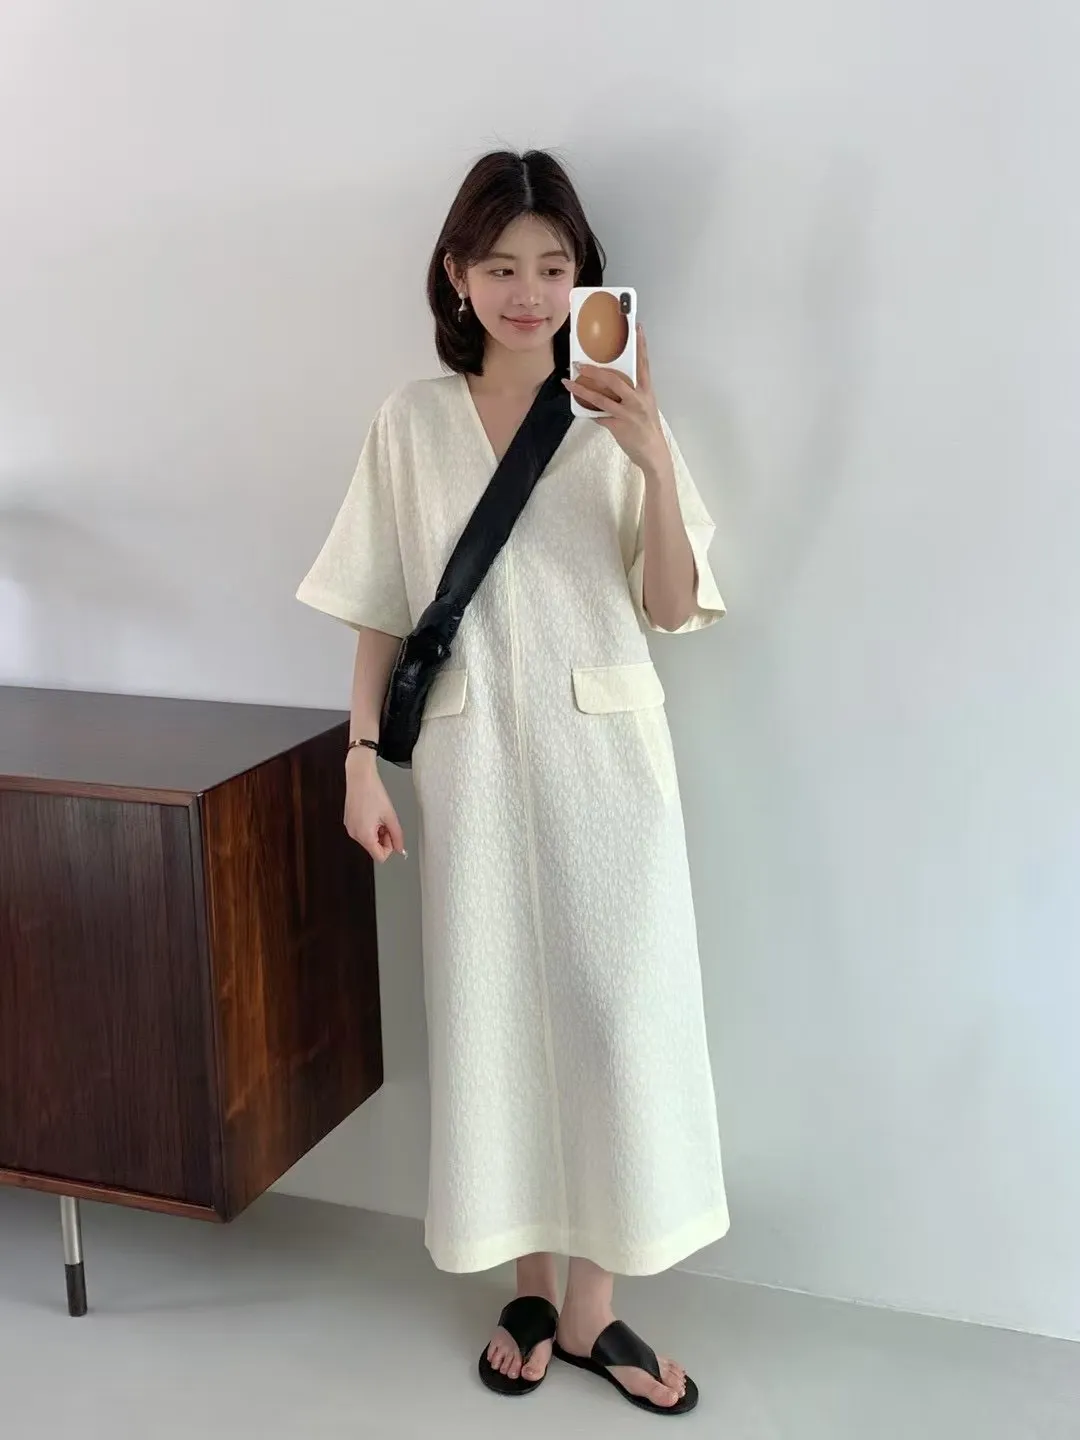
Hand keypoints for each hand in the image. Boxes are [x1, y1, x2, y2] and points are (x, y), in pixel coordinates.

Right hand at [344, 751, 406, 862]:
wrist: (360, 777)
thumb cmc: (373, 793)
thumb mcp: (390, 816)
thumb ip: (397, 835)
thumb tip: (400, 849)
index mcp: (364, 835)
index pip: (380, 857)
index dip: (390, 847)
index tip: (392, 834)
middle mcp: (354, 834)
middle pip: (374, 847)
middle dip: (383, 838)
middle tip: (387, 821)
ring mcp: (350, 828)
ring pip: (369, 839)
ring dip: (377, 831)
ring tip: (379, 814)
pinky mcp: (349, 821)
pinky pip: (362, 831)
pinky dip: (370, 826)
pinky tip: (372, 812)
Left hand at [564, 325, 669, 474]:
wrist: (654, 453)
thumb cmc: (648, 428)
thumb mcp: (645, 406)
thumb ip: (631, 394)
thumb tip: (611, 385)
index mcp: (646, 391)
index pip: (644, 363)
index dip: (640, 345)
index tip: (636, 327)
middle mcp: (638, 399)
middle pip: (614, 379)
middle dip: (595, 370)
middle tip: (580, 363)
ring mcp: (628, 413)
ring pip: (601, 398)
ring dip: (582, 389)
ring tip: (569, 382)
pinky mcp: (619, 426)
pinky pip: (598, 416)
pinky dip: (587, 411)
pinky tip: (578, 406)